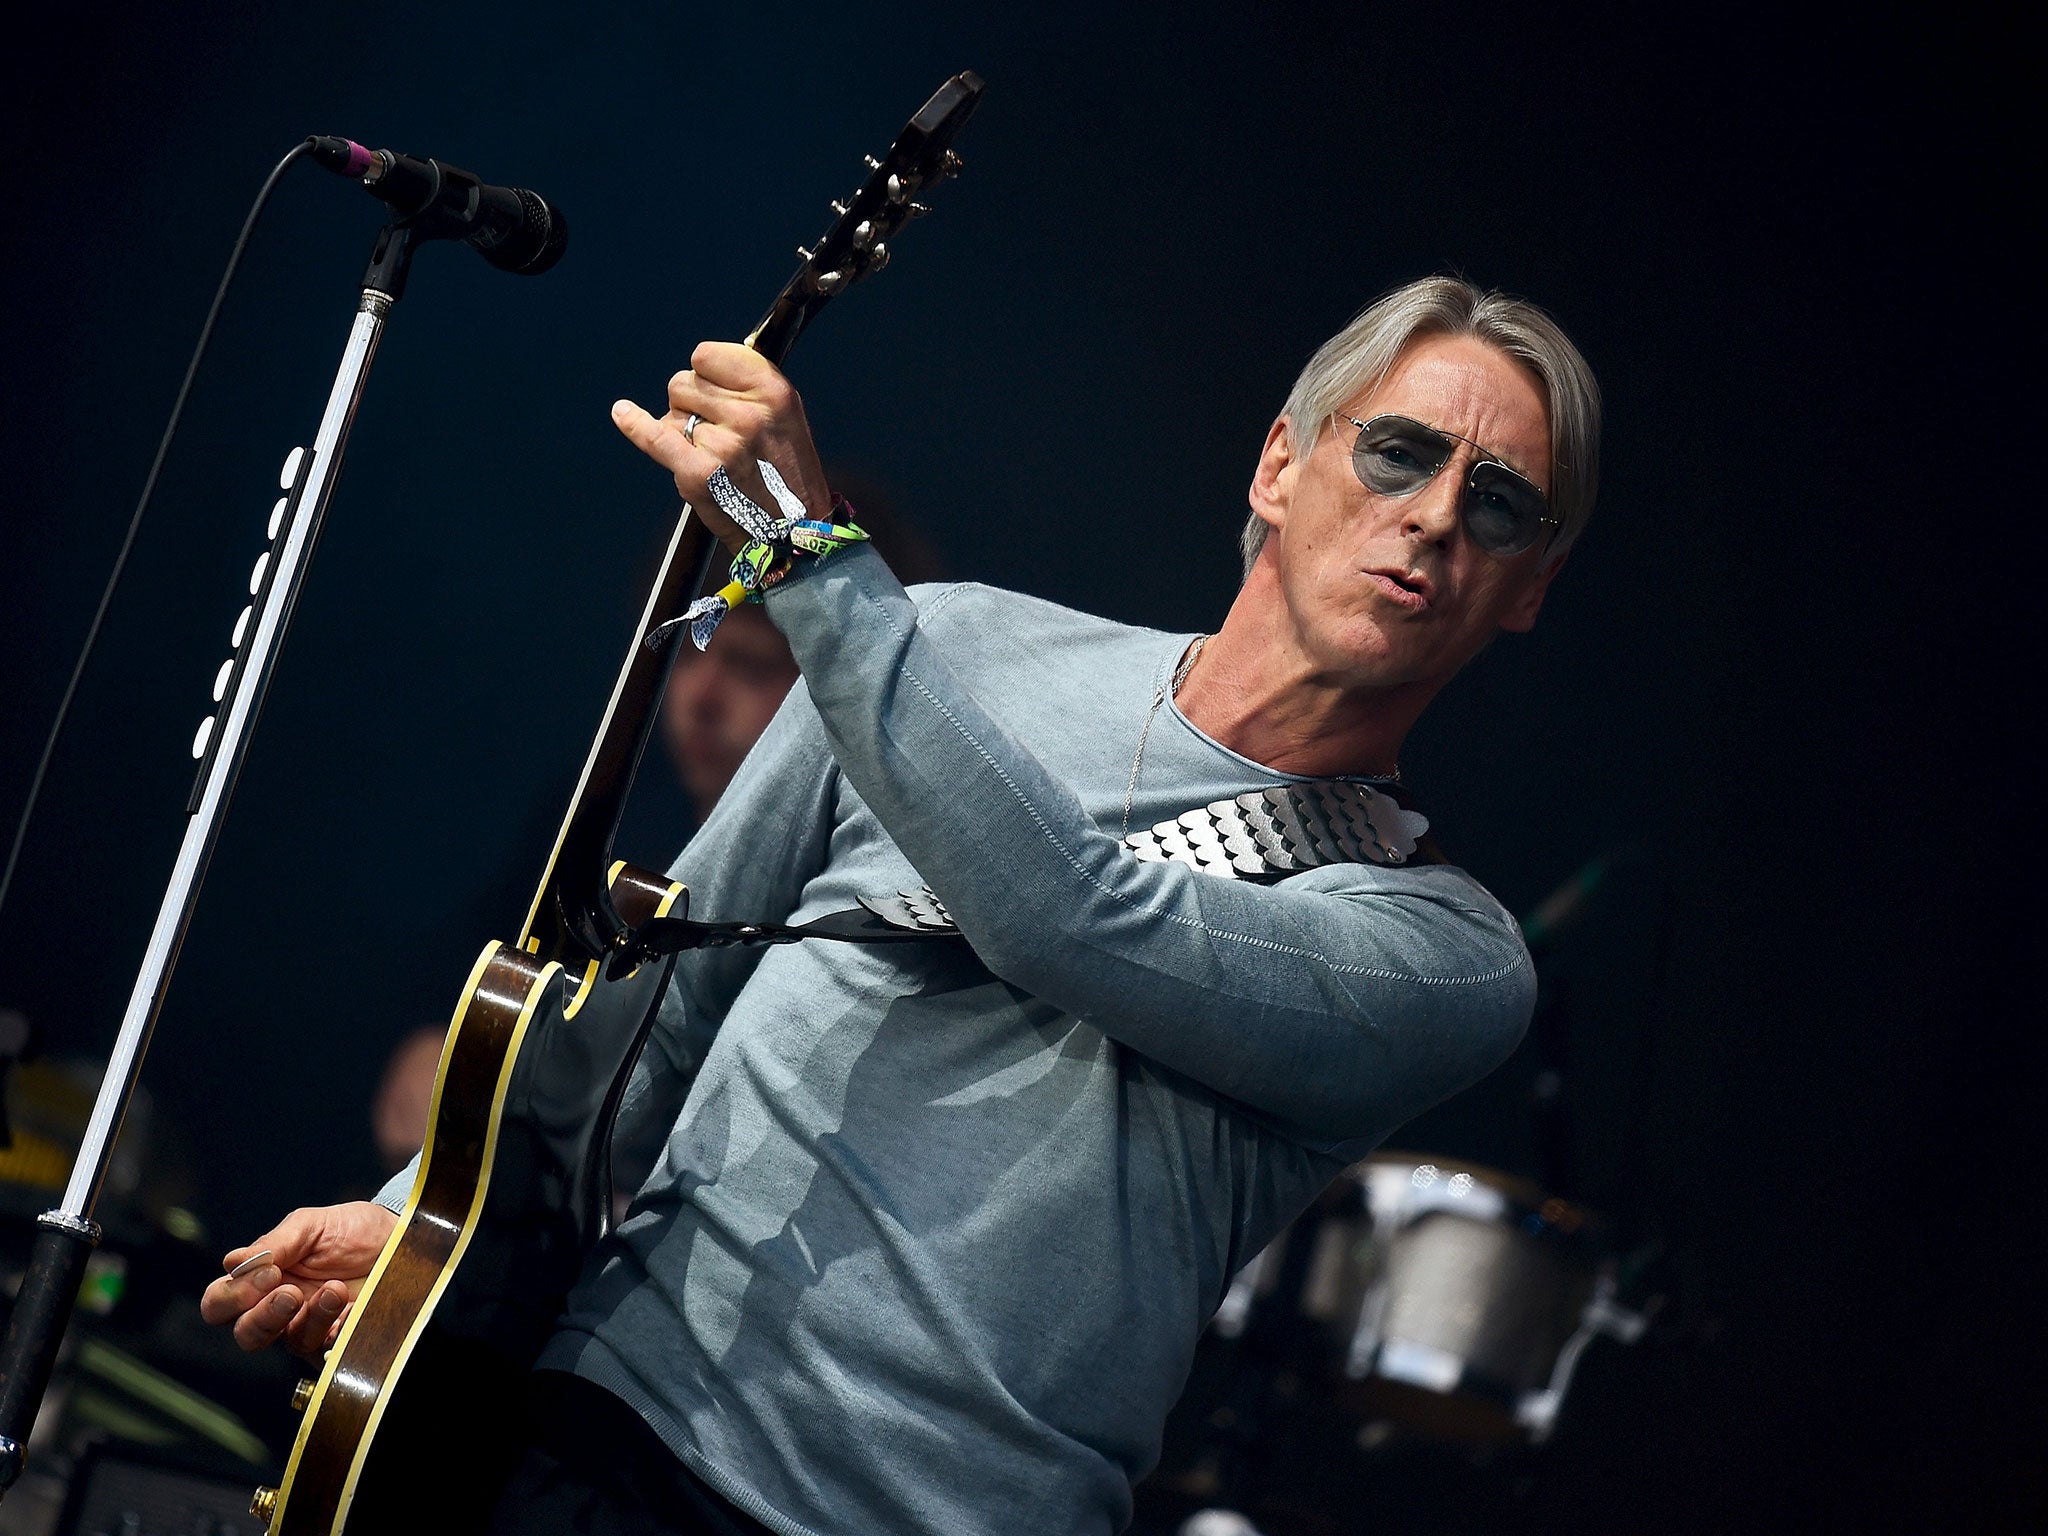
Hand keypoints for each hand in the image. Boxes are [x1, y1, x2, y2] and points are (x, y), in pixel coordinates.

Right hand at [199, 1201, 397, 1359]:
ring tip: (335, 1289)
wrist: (401, 1236)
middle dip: (263, 1317)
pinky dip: (338, 1328)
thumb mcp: (312, 1225)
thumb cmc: (352, 1229)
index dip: (232, 1296)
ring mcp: (311, 1327)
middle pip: (246, 1334)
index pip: (220, 1303)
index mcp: (262, 1281)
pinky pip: (330, 1350)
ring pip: (289, 1342)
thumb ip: (275, 1243)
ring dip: (310, 1317)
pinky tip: (351, 1308)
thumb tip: (232, 1262)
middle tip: (292, 1293)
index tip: (267, 1273)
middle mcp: (280, 1310)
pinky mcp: (341, 1340)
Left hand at [610, 342, 832, 555]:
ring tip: (715, 455)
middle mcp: (748, 414)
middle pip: (684, 382)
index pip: (706, 356)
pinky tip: (622, 412)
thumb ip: (746, 384)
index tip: (717, 392)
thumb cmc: (786, 471)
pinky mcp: (699, 472)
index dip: (706, 373)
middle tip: (720, 433)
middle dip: (693, 403)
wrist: (793, 529)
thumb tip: (699, 365)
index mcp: (772, 391)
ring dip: (684, 429)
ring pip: (672, 412)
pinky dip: (635, 424)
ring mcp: (722, 443)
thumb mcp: (785, 414)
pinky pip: (654, 437)